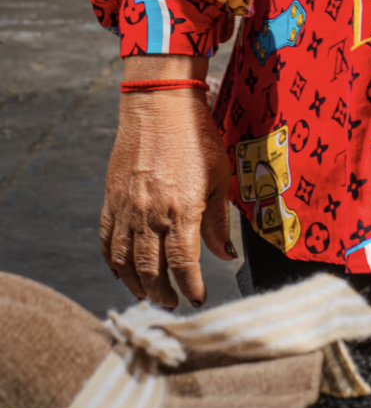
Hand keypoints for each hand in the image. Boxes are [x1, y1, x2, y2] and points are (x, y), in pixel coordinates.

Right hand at [100, 72, 234, 308]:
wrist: (160, 105)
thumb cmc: (196, 135)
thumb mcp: (219, 175)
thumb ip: (218, 220)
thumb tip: (226, 254)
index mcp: (181, 209)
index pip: (183, 264)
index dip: (190, 287)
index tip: (198, 298)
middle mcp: (150, 214)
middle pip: (151, 270)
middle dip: (163, 293)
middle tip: (173, 303)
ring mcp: (127, 208)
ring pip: (125, 261)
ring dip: (137, 284)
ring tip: (150, 294)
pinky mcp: (111, 199)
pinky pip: (107, 240)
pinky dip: (113, 262)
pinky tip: (123, 272)